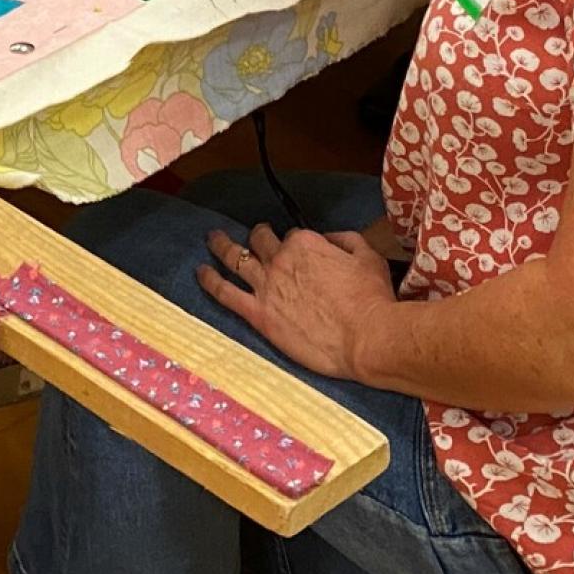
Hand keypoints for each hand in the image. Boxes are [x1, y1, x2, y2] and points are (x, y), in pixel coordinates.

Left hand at [196, 222, 394, 382]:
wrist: (367, 337)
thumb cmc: (372, 300)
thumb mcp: (368, 257)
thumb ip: (346, 240)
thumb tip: (331, 238)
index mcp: (306, 244)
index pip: (291, 236)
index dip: (295, 243)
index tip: (298, 252)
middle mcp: (281, 259)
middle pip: (259, 240)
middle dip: (256, 236)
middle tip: (253, 237)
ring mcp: (266, 286)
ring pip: (234, 257)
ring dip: (220, 245)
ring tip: (212, 239)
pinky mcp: (258, 314)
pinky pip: (225, 292)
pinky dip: (210, 280)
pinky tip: (201, 273)